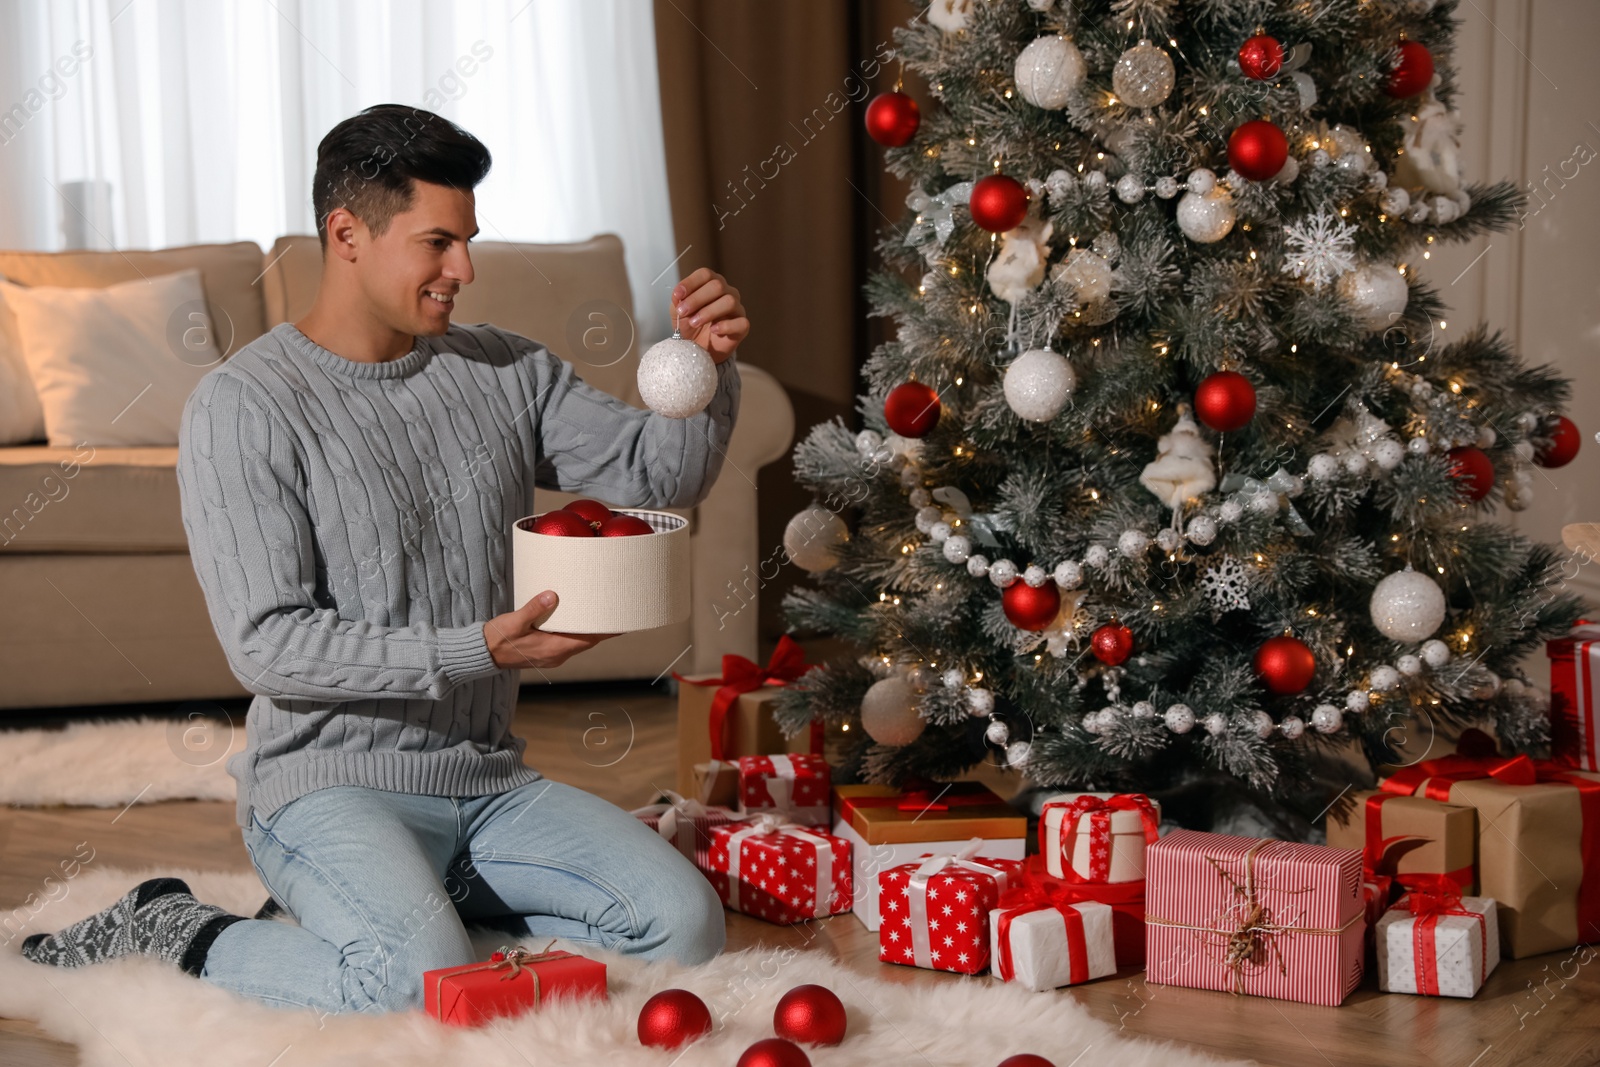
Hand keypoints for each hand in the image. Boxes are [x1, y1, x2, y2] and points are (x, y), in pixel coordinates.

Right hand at [483, 592, 618, 668]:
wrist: (483, 654)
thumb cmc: (498, 639)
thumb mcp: (515, 621)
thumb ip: (534, 608)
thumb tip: (552, 596)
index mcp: (553, 649)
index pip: (588, 641)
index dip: (607, 633)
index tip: (622, 624)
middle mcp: (556, 655)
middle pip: (587, 642)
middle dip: (602, 630)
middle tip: (616, 613)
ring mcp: (551, 656)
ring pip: (578, 643)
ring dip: (590, 631)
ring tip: (601, 615)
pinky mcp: (546, 652)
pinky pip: (568, 643)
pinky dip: (577, 633)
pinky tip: (578, 622)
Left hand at [671, 268, 747, 362]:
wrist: (697, 349)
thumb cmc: (690, 326)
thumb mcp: (678, 312)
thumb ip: (678, 301)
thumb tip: (678, 295)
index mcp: (711, 284)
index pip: (705, 274)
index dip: (691, 283)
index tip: (678, 295)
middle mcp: (727, 293)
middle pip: (718, 285)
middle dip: (697, 299)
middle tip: (683, 311)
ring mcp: (736, 309)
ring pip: (729, 301)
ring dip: (708, 312)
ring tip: (694, 322)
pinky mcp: (742, 327)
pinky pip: (741, 322)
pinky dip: (725, 326)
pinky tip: (713, 330)